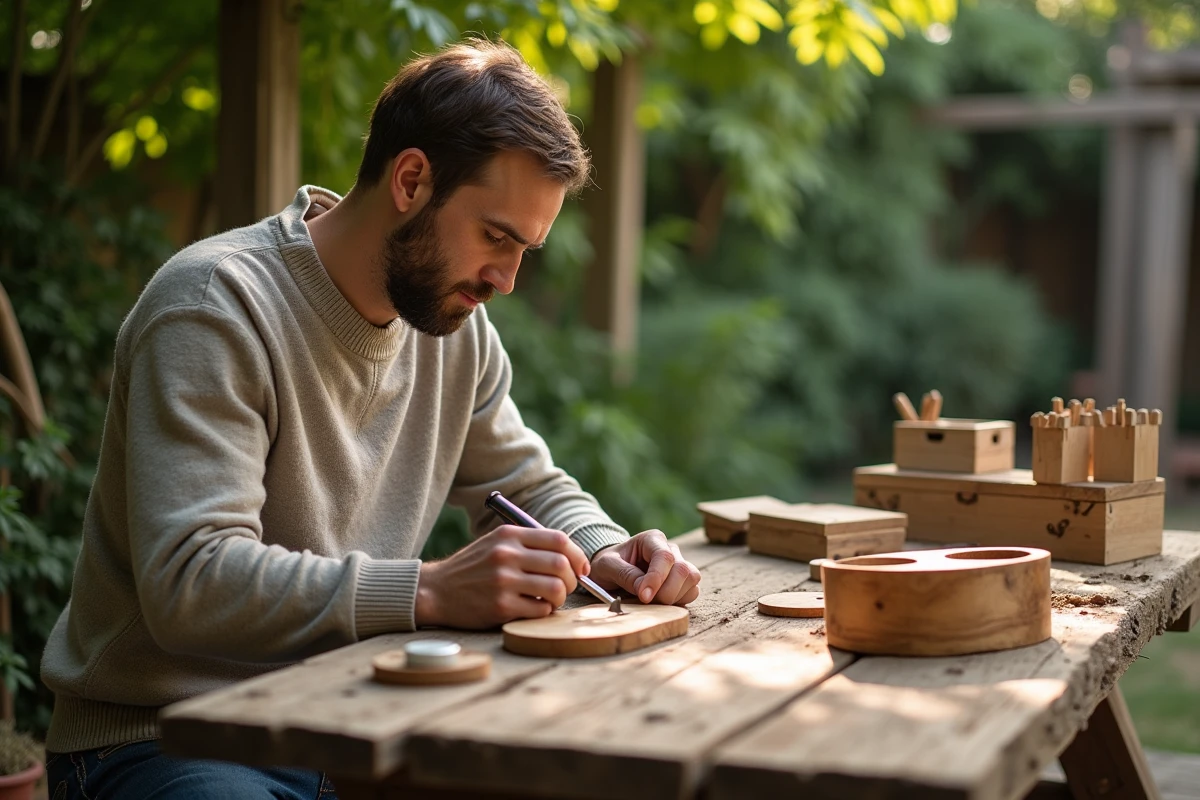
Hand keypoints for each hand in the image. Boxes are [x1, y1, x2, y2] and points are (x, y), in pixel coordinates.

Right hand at [416, 525, 589, 628]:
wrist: (436, 590)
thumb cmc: (472, 568)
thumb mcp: (496, 543)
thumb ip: (528, 544)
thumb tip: (570, 556)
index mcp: (509, 535)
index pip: (559, 539)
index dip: (577, 555)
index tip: (581, 568)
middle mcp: (507, 555)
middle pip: (561, 564)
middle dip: (572, 579)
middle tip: (566, 587)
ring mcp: (503, 581)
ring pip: (556, 589)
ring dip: (560, 598)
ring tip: (550, 600)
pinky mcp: (501, 606)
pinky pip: (540, 610)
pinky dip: (544, 611)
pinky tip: (533, 609)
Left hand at [589, 530, 700, 605]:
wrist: (611, 569)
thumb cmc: (609, 564)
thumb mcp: (607, 566)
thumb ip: (625, 575)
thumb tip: (646, 592)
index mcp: (652, 539)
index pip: (664, 557)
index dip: (657, 579)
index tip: (644, 596)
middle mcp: (670, 549)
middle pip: (682, 569)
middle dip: (666, 591)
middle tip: (646, 600)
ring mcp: (679, 564)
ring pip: (692, 579)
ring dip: (674, 596)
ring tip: (652, 601)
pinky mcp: (683, 580)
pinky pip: (693, 591)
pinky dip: (680, 600)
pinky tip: (661, 603)